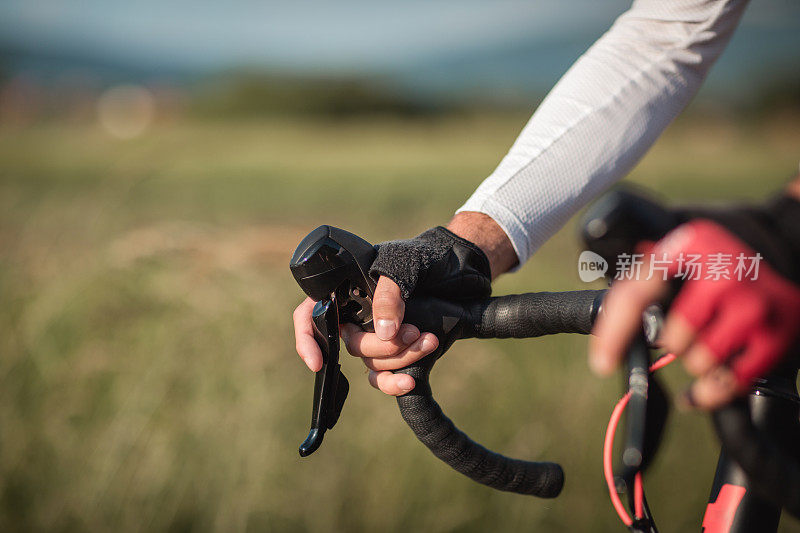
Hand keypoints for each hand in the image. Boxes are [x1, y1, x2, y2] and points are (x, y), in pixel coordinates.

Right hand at [293, 212, 516, 395]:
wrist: (464, 266)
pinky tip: (411, 381)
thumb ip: (390, 295)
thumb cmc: (428, 255)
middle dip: (381, 347)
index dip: (307, 339)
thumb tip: (383, 334)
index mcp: (348, 288)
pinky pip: (385, 377)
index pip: (311, 314)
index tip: (318, 362)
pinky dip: (395, 383)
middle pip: (351, 344)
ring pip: (372, 362)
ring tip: (429, 340)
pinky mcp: (400, 351)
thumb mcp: (406, 264)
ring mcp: (379, 334)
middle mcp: (359, 314)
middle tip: (414, 332)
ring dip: (400, 359)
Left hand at [589, 220, 799, 409]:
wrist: (785, 259)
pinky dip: (712, 391)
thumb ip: (641, 277)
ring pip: (701, 361)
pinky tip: (708, 383)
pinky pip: (731, 382)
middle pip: (673, 338)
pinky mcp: (777, 335)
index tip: (602, 361)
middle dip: (671, 343)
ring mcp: (753, 304)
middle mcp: (724, 271)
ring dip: (696, 362)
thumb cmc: (717, 264)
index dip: (614, 333)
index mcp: (689, 245)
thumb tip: (602, 324)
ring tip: (706, 343)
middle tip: (683, 331)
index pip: (638, 294)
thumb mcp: (680, 252)